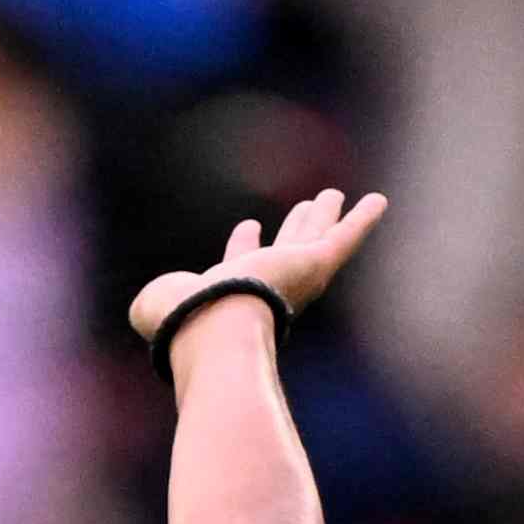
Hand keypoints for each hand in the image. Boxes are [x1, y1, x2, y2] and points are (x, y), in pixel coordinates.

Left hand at [131, 187, 387, 351]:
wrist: (212, 329)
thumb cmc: (181, 325)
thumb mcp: (154, 308)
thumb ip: (151, 305)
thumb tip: (145, 311)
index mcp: (231, 293)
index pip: (242, 264)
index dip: (243, 245)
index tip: (247, 225)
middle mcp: (267, 287)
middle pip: (287, 249)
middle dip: (295, 227)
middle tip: (309, 205)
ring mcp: (294, 276)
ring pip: (316, 239)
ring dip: (325, 217)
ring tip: (333, 194)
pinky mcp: (316, 267)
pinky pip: (346, 239)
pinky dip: (363, 221)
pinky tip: (378, 200)